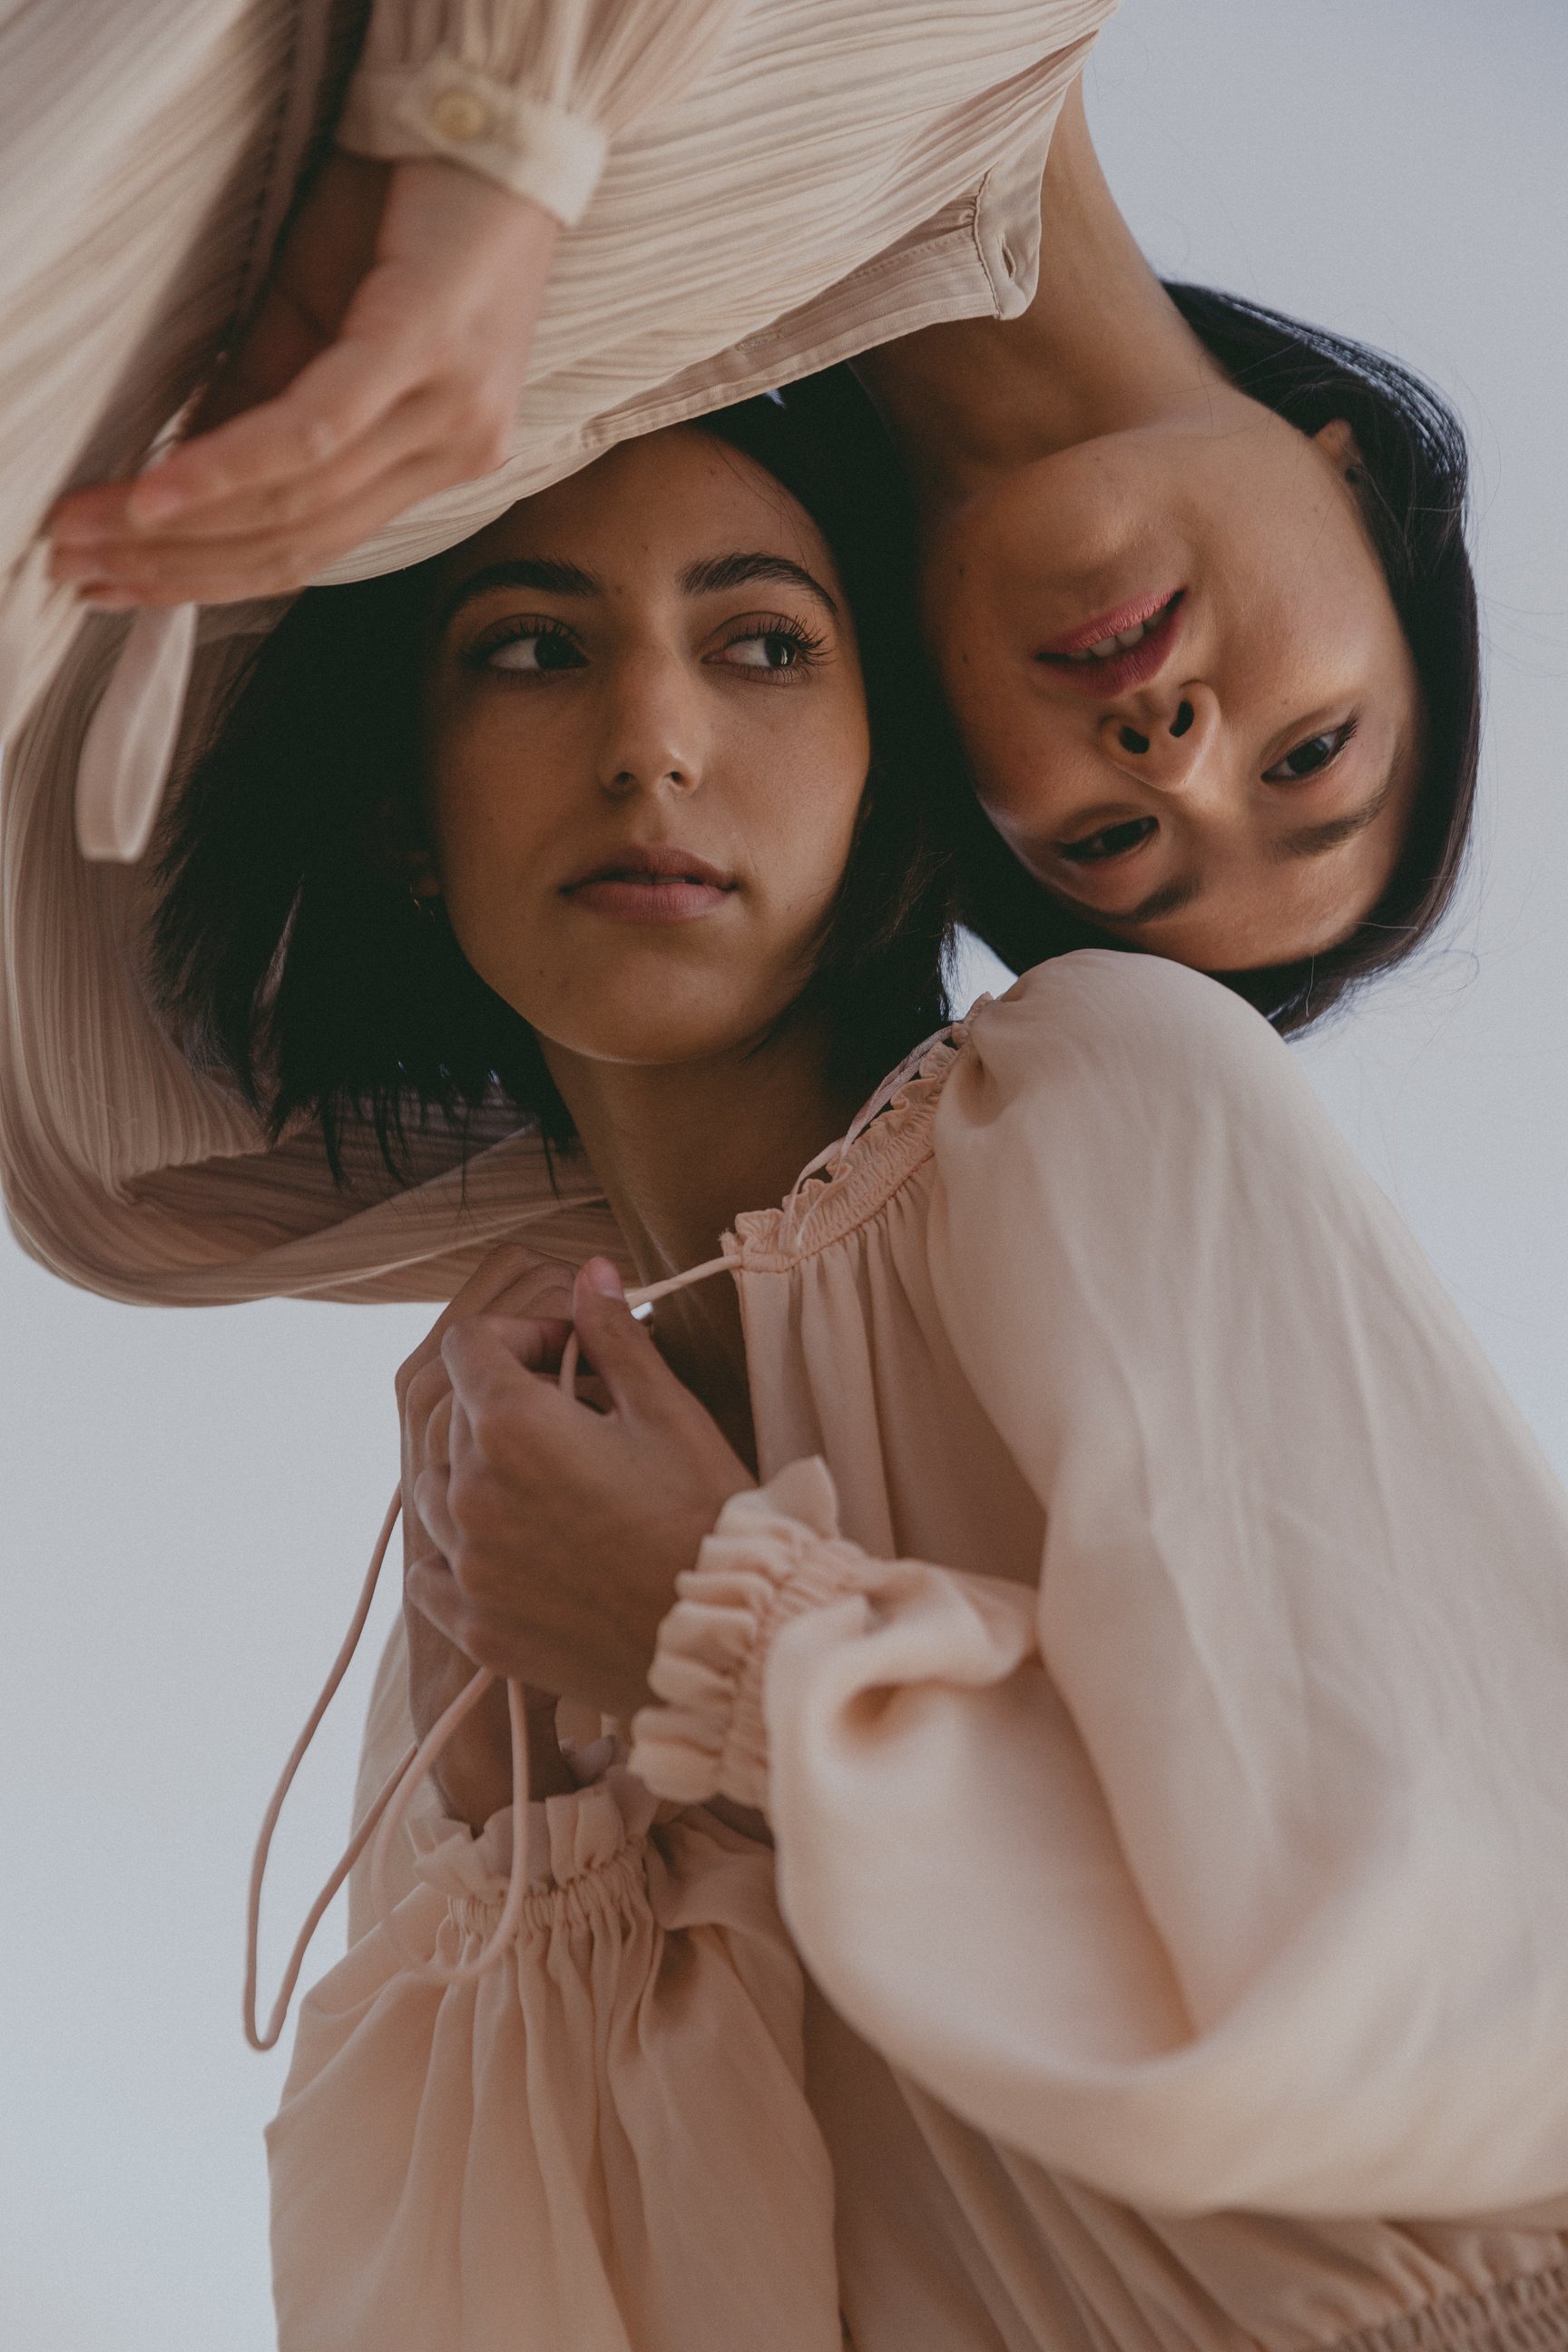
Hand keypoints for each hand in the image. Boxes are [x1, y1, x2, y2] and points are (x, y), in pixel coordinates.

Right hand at [48, 153, 557, 606]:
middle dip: (178, 566)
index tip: (117, 586)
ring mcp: (450, 415)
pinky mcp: (429, 356)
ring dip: (182, 525)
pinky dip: (229, 467)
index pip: (310, 546)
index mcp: (435, 460)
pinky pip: (314, 433)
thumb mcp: (316, 324)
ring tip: (95, 533)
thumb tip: (176, 486)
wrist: (487, 125)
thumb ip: (258, 409)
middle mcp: (454, 455)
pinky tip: (161, 490)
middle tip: (81, 571)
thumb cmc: (403, 219)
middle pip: (297, 541)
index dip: (207, 577)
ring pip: (299, 502)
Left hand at [407, 1259, 755, 1726]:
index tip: (567, 1356)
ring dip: (477, 1475)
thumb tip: (589, 1271)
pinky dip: (459, 1552)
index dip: (518, 1335)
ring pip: (435, 1491)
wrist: (728, 1639)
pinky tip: (512, 1550)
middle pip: (458, 1416)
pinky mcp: (477, 1626)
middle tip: (582, 1422)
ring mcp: (469, 1565)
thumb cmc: (708, 1516)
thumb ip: (613, 1336)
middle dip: (510, 1404)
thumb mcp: (668, 1411)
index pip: (468, 1345)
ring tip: (548, 1488)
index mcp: (513, 1427)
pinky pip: (433, 1571)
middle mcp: (471, 1493)